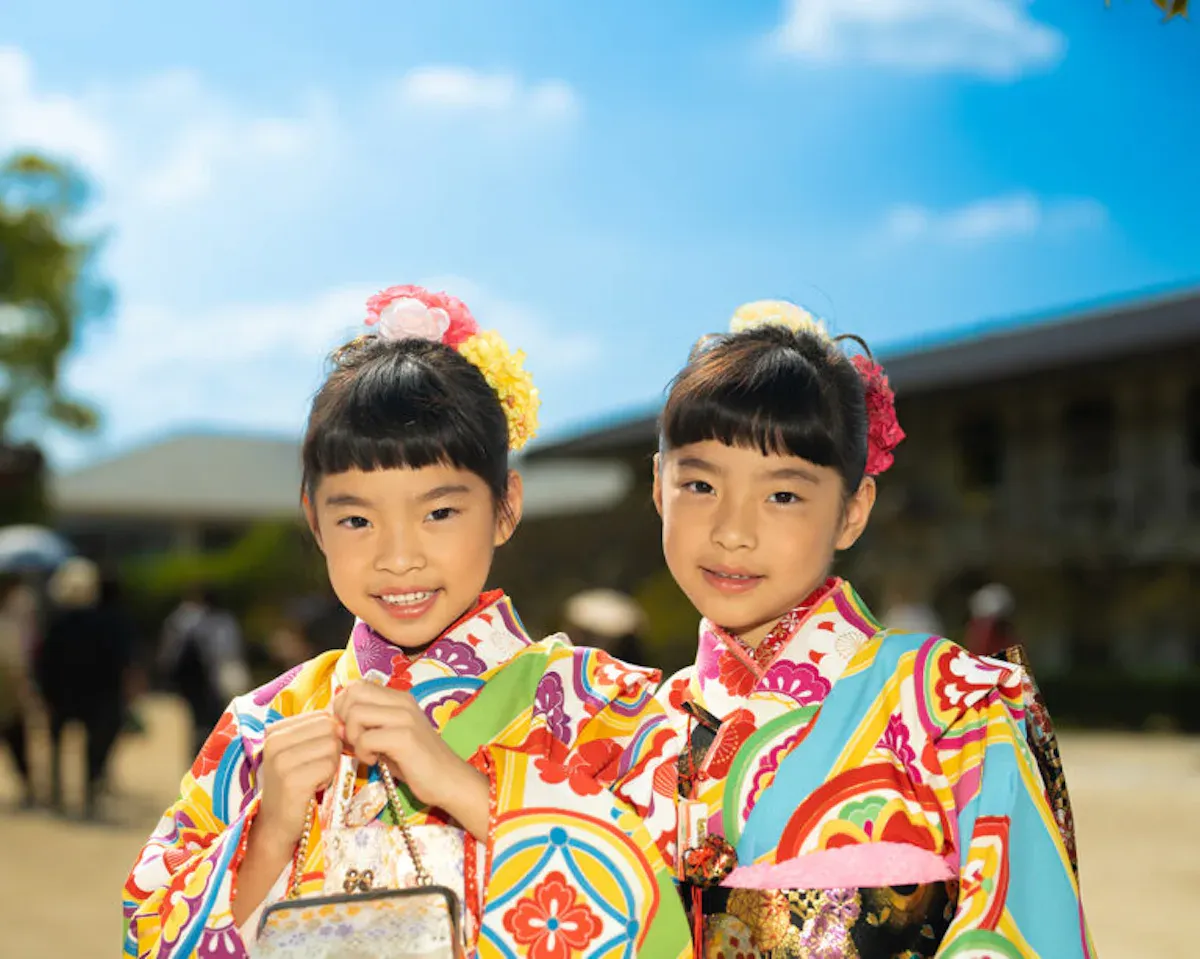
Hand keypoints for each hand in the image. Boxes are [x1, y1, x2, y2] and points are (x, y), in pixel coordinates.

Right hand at [256, 711, 341, 854]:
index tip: (317, 755)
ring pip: (332, 746)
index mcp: (275, 730)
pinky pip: (329, 765)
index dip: (331, 735)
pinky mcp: (292, 779)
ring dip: (331, 764)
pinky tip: (315, 787)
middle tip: (318, 768)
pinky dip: (329, 777)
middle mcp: (274, 741)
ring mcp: (281, 760)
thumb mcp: (302, 752)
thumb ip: (321, 732)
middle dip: (333, 748)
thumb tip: (348, 723)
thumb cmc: (295, 784)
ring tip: (315, 778)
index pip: (322, 716)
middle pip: (329, 728)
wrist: (277, 824)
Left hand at [333, 681, 487, 835]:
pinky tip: (374, 761)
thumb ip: (365, 726)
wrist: (449, 781)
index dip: (343, 706)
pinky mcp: (405, 738)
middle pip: (353, 693)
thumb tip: (336, 724)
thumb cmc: (416, 763)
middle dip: (343, 718)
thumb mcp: (388, 738)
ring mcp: (405, 717)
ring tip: (365, 752)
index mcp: (399, 697)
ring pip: (356, 713)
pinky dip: (362, 753)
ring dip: (353, 737)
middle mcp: (402, 701)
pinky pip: (366, 738)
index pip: (357, 686)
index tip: (348, 729)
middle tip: (353, 740)